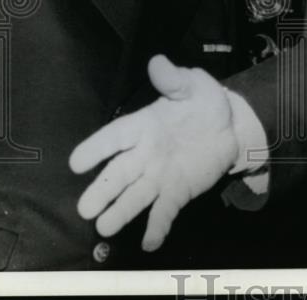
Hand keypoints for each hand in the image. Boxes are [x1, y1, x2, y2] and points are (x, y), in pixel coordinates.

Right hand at [69, 55, 238, 250]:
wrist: (231, 127)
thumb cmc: (204, 103)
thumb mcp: (194, 85)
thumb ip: (175, 79)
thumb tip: (158, 62)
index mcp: (143, 126)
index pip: (115, 137)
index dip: (95, 149)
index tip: (76, 163)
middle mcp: (144, 155)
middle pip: (118, 174)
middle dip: (102, 191)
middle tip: (85, 209)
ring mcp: (159, 176)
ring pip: (136, 196)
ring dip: (121, 212)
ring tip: (104, 228)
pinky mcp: (177, 192)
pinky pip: (164, 211)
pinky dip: (157, 227)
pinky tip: (150, 243)